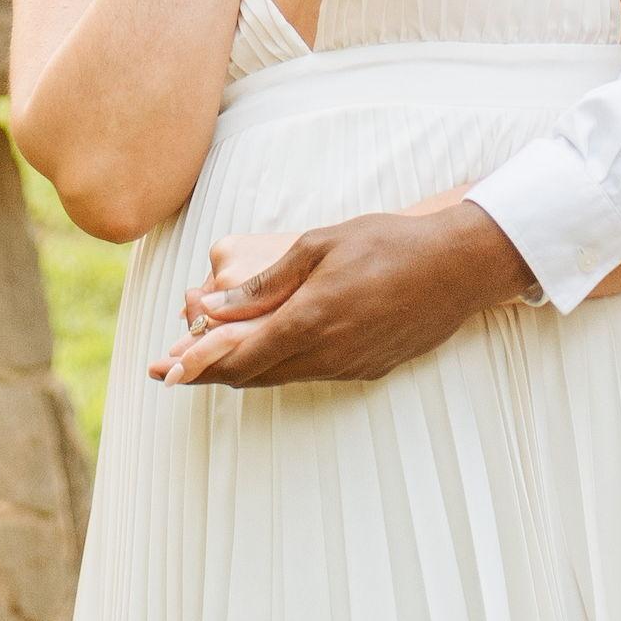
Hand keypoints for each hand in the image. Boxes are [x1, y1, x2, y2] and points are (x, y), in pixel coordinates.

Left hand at [148, 202, 536, 387]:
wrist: (457, 268)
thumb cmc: (388, 243)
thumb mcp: (319, 246)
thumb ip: (265, 283)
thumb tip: (212, 308)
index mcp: (309, 321)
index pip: (238, 356)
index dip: (197, 366)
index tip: (163, 372)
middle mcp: (325, 354)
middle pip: (252, 376)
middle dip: (208, 374)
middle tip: (171, 370)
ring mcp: (348, 367)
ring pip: (279, 377)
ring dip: (242, 371)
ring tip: (206, 361)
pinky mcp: (366, 369)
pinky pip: (309, 373)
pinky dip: (277, 366)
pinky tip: (266, 350)